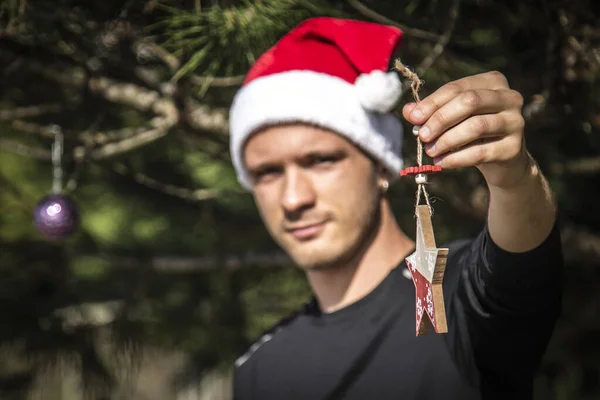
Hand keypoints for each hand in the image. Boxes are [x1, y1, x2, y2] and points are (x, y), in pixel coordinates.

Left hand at [402, 71, 529, 188]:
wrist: (503, 162)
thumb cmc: (474, 134)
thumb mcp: (453, 119)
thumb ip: (431, 112)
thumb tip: (408, 111)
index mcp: (493, 82)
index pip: (457, 87)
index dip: (432, 103)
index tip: (413, 118)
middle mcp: (510, 97)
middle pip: (469, 102)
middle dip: (441, 119)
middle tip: (422, 136)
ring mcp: (516, 122)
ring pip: (476, 126)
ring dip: (447, 140)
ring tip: (430, 151)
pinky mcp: (514, 148)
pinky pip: (480, 152)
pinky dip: (456, 158)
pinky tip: (442, 162)